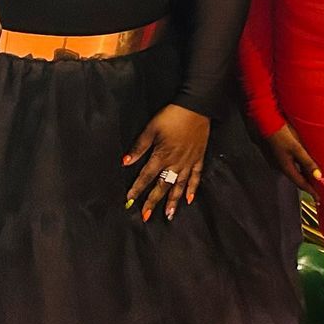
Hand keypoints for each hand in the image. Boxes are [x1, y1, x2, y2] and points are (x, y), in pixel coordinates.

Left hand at [124, 104, 210, 220]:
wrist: (196, 107)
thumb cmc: (172, 116)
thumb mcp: (151, 129)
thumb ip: (139, 147)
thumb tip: (125, 162)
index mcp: (161, 156)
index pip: (146, 177)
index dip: (137, 189)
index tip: (129, 201)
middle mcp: (175, 163)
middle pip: (162, 186)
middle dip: (153, 202)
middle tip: (146, 216)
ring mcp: (188, 162)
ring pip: (179, 185)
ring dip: (173, 201)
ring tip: (168, 215)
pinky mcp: (198, 158)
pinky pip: (196, 177)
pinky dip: (193, 188)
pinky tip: (189, 199)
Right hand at [267, 122, 323, 194]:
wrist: (265, 124)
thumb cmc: (281, 135)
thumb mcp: (297, 148)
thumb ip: (308, 163)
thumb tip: (319, 177)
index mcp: (286, 168)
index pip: (302, 184)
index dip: (311, 192)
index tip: (318, 200)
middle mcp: (282, 167)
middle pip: (298, 179)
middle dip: (308, 185)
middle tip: (318, 191)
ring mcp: (279, 161)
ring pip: (295, 172)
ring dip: (304, 176)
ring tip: (314, 179)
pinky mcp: (278, 155)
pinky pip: (292, 165)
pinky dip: (300, 168)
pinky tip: (304, 164)